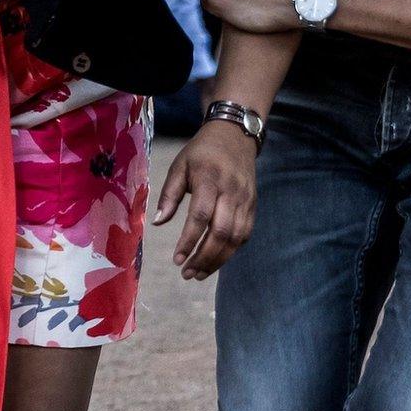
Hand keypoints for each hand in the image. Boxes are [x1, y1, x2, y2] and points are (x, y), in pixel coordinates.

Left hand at [153, 119, 258, 279]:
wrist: (235, 136)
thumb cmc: (200, 153)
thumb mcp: (179, 165)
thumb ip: (169, 194)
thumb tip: (157, 222)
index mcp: (210, 180)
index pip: (201, 216)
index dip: (189, 240)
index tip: (177, 259)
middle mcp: (231, 192)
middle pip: (221, 232)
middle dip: (204, 257)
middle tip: (187, 273)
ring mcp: (245, 200)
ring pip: (235, 238)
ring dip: (218, 260)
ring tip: (199, 273)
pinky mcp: (253, 206)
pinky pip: (245, 234)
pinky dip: (231, 250)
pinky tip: (216, 259)